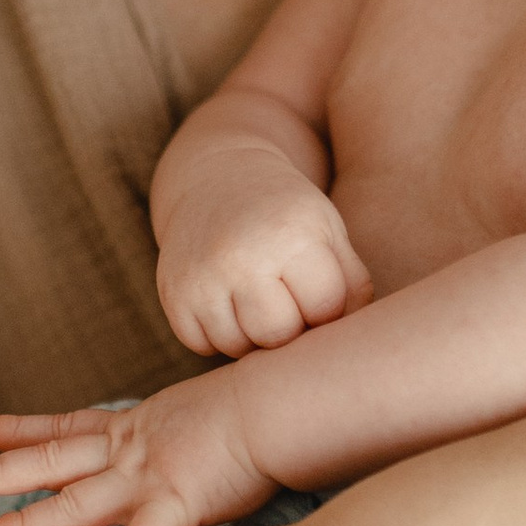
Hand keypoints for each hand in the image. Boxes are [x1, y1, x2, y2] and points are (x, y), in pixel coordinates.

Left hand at [0, 375, 278, 525]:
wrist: (284, 402)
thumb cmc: (261, 406)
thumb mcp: (208, 415)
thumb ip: (190, 434)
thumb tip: (197, 440)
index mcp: (134, 429)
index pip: (64, 428)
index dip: (19, 429)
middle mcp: (129, 451)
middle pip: (49, 461)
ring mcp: (147, 476)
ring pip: (73, 501)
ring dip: (25, 521)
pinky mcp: (178, 502)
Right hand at [155, 152, 371, 357]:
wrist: (215, 178)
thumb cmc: (284, 213)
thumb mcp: (328, 231)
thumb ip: (352, 285)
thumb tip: (350, 347)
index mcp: (290, 235)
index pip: (324, 309)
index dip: (327, 309)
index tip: (318, 293)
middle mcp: (240, 256)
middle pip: (278, 335)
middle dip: (290, 328)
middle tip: (288, 302)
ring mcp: (201, 276)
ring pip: (237, 347)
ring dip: (253, 337)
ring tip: (258, 301)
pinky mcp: (172, 293)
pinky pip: (202, 345)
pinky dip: (218, 335)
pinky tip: (227, 303)